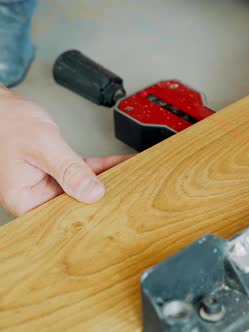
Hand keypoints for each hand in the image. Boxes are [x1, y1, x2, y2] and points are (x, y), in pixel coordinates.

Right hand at [0, 87, 131, 215]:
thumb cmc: (6, 121)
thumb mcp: (43, 146)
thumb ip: (69, 169)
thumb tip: (92, 193)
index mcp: (24, 199)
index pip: (62, 215)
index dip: (89, 213)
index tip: (115, 209)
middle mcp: (34, 196)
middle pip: (75, 202)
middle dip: (103, 197)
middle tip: (132, 194)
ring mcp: (45, 184)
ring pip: (82, 186)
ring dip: (107, 179)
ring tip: (134, 178)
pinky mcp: (55, 171)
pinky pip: (81, 171)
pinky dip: (100, 166)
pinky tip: (121, 164)